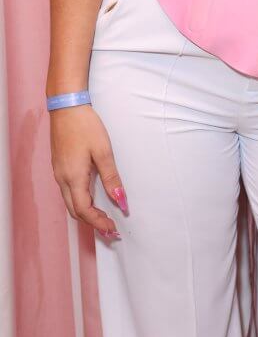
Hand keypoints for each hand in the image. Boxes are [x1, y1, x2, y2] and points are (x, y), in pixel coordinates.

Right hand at [50, 104, 126, 238]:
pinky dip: (81, 202)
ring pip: (70, 202)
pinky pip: (68, 192)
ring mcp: (59, 173)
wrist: (66, 107)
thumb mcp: (103, 151)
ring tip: (104, 218)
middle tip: (111, 229)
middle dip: (92, 222)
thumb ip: (111, 177)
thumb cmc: (85, 126)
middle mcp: (62, 179)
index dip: (99, 223)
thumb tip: (121, 200)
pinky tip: (92, 199)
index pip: (84, 211)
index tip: (113, 229)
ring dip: (86, 213)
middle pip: (75, 211)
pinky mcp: (60, 167)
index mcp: (73, 178)